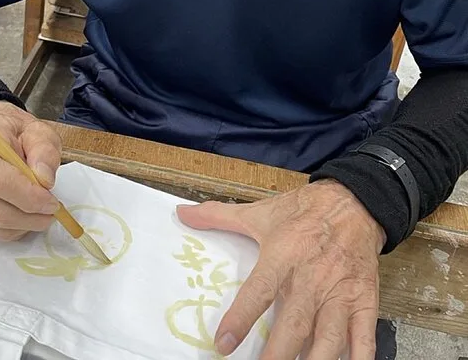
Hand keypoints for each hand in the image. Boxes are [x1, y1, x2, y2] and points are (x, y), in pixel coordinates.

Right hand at [0, 101, 61, 240]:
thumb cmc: (13, 131)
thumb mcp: (37, 130)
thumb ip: (45, 151)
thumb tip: (45, 180)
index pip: (1, 182)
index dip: (30, 198)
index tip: (52, 202)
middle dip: (32, 218)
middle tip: (53, 211)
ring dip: (26, 225)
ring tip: (41, 211)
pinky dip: (14, 227)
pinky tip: (23, 212)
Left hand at [177, 179, 385, 359]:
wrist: (354, 202)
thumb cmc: (303, 211)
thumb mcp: (258, 212)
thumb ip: (217, 216)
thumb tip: (182, 214)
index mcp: (283, 257)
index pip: (258, 293)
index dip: (240, 320)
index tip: (223, 344)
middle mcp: (312, 279)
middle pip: (293, 326)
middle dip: (278, 356)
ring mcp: (340, 293)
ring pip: (329, 338)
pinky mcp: (364, 300)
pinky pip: (364, 337)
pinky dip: (359, 358)